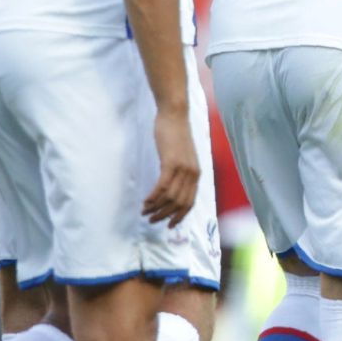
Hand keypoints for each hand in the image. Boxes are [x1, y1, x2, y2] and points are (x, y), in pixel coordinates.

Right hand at [143, 106, 199, 227]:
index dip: (179, 216)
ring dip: (156, 208)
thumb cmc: (175, 134)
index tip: (169, 225)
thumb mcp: (182, 156)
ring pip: (170, 198)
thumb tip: (172, 188)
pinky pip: (162, 187)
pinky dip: (153, 197)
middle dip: (164, 215)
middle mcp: (192, 174)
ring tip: (145, 212)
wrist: (174, 115)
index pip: (190, 202)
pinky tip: (145, 202)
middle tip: (151, 220)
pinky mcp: (171, 163)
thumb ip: (180, 172)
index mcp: (196, 174)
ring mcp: (183, 169)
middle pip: (179, 203)